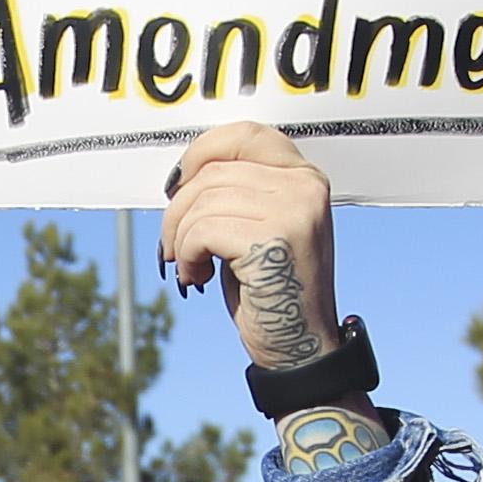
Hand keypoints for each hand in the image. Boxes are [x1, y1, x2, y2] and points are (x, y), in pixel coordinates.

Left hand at [160, 123, 339, 368]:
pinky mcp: (273, 239)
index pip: (243, 134)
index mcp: (304, 176)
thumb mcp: (256, 226)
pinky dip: (188, 255)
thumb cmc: (269, 289)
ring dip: (181, 238)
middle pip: (212, 172)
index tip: (179, 183)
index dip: (201, 153)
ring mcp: (294, 211)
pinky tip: (199, 278)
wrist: (299, 347)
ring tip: (192, 267)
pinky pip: (202, 231)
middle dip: (178, 210)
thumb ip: (235, 191)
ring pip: (202, 202)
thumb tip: (181, 175)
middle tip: (176, 246)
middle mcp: (305, 186)